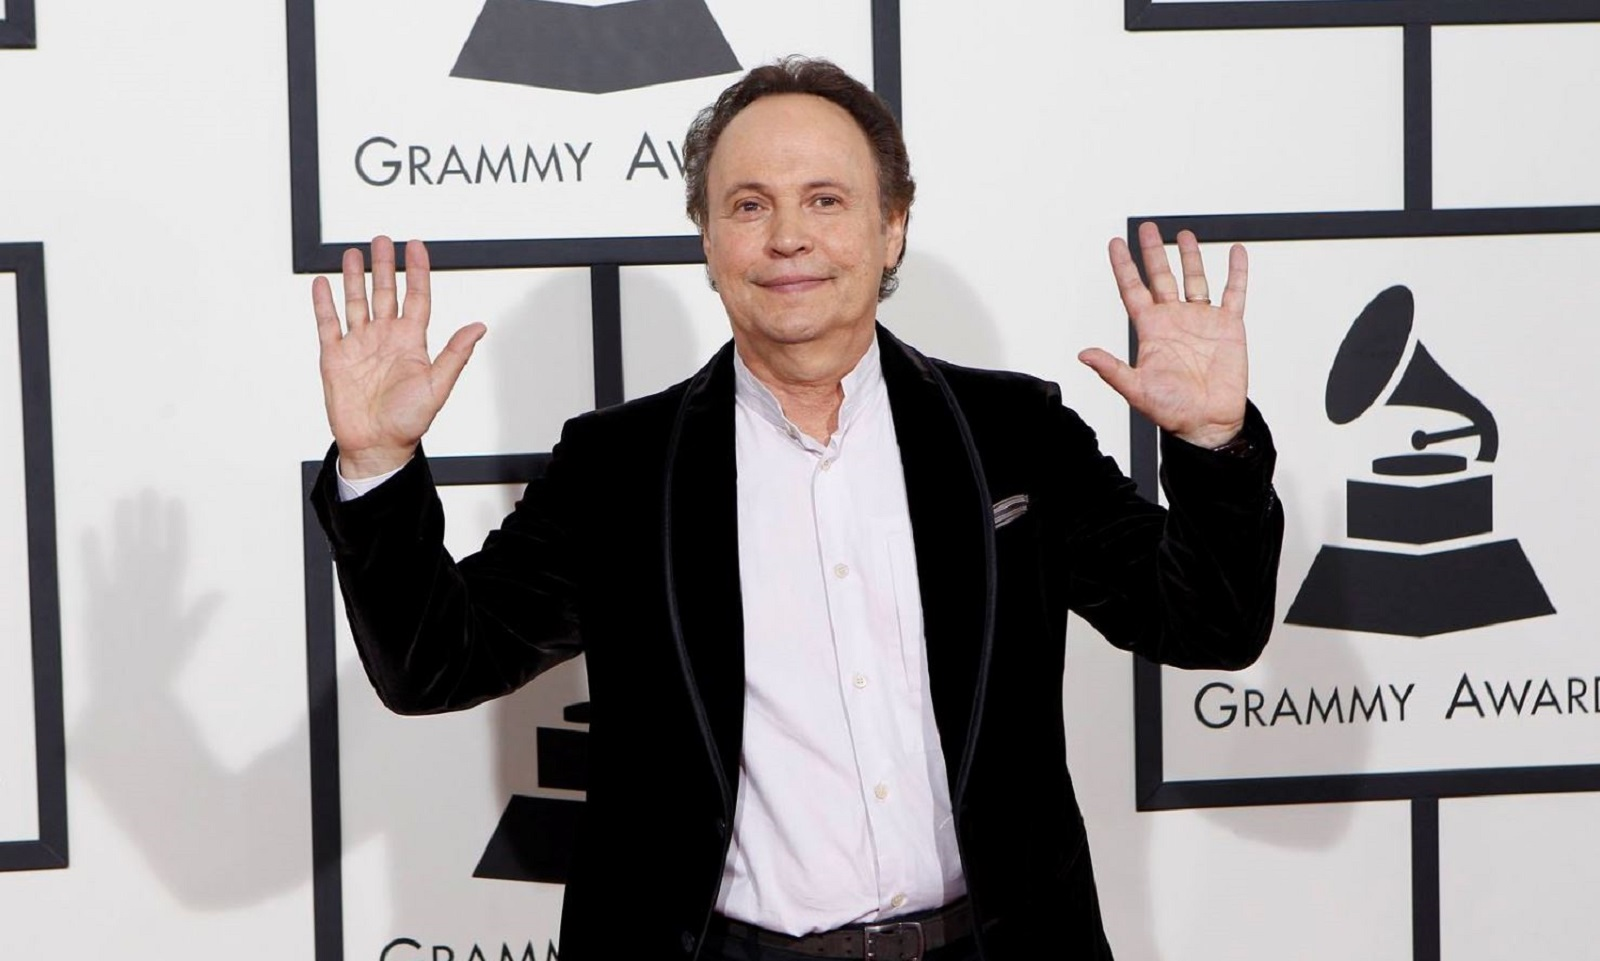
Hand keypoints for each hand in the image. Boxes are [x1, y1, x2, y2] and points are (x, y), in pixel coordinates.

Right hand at [312, 236, 485, 477]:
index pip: (416, 297)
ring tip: (352, 253)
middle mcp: (385, 338)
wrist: (375, 446)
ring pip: (356, 302)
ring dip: (354, 278)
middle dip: (383, 266)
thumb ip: (455, 354)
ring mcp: (359, 345)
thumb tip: (479, 327)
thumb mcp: (437, 386)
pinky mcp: (334, 356)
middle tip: (382, 239)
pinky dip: (324, 303)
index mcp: (411, 342)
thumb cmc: (408, 422)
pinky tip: (323, 283)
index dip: (417, 271)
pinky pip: (328, 323)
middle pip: (385, 292)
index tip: (416, 246)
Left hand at [1080, 222, 1248, 448]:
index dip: (1123, 266)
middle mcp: (1174, 320)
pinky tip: (1237, 252)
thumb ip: (1111, 369)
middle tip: (1147, 228)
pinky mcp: (1228, 326)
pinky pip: (1233, 293)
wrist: (1208, 423)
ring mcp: (1201, 320)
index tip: (1114, 243)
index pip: (1133, 290)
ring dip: (1190, 257)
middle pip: (1161, 277)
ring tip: (1184, 234)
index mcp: (1151, 330)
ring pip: (1194, 279)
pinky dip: (1236, 272)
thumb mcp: (1136, 389)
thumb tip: (1083, 354)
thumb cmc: (1171, 410)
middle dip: (1153, 252)